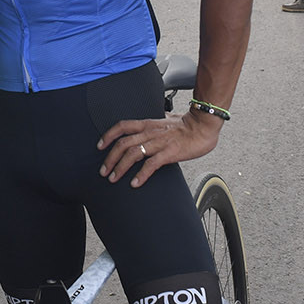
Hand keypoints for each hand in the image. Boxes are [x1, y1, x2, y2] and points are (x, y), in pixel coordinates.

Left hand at [96, 110, 221, 187]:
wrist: (204, 125)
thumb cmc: (187, 124)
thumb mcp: (165, 120)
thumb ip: (153, 126)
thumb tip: (145, 130)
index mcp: (148, 124)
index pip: (122, 126)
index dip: (108, 136)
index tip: (100, 146)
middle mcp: (150, 132)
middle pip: (123, 143)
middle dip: (110, 158)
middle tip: (103, 171)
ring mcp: (160, 142)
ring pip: (133, 153)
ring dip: (120, 167)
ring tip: (114, 178)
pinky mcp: (170, 152)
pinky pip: (151, 164)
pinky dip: (141, 174)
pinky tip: (135, 183)